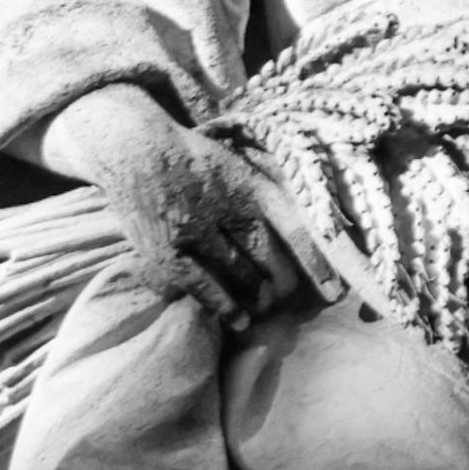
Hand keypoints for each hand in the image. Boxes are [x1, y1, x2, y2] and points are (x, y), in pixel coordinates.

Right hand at [52, 85, 296, 318]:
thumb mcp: (237, 164)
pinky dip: (223, 305)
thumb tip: (313, 221)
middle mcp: (225, 206)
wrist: (132, 148)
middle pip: (267, 256)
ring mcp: (193, 230)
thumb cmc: (192, 158)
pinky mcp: (166, 250)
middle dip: (284, 282)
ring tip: (266, 305)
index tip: (336, 290)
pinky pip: (201, 285)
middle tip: (292, 297)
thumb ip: (266, 191)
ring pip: (238, 273)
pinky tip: (239, 321)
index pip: (294, 226)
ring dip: (256, 293)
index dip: (317, 261)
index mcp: (249, 183)